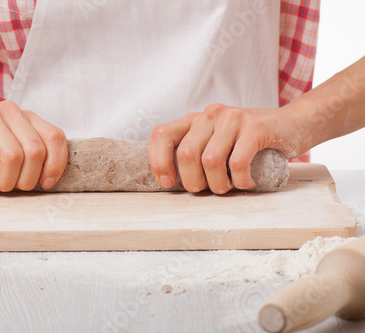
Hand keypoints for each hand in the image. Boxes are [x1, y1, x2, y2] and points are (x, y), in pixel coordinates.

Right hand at [0, 100, 67, 191]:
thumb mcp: (4, 141)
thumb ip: (25, 151)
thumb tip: (47, 180)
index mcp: (25, 116)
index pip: (56, 137)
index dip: (56, 165)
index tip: (45, 184)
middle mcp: (11, 111)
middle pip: (36, 152)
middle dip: (27, 180)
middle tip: (10, 188)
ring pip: (14, 158)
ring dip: (4, 183)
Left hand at [149, 103, 306, 193]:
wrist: (293, 125)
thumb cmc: (249, 142)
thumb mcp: (217, 143)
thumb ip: (196, 153)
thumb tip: (171, 182)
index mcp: (195, 120)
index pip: (162, 135)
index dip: (158, 161)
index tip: (168, 183)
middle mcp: (210, 114)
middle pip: (186, 154)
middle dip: (193, 182)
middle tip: (207, 190)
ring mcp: (233, 118)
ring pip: (210, 161)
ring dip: (218, 185)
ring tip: (229, 187)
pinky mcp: (256, 127)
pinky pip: (237, 163)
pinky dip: (240, 181)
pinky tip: (246, 182)